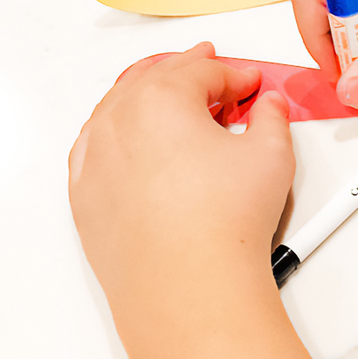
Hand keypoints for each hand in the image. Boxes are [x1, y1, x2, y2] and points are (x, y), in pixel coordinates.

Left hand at [69, 43, 294, 303]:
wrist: (187, 286)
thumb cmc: (221, 225)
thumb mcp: (271, 156)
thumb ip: (272, 118)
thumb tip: (270, 108)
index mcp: (161, 99)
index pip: (202, 71)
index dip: (234, 75)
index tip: (250, 84)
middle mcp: (118, 121)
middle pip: (154, 81)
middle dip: (187, 74)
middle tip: (211, 73)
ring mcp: (94, 159)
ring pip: (118, 111)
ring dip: (147, 99)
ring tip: (171, 102)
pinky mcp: (85, 195)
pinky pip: (95, 149)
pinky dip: (115, 137)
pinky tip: (132, 142)